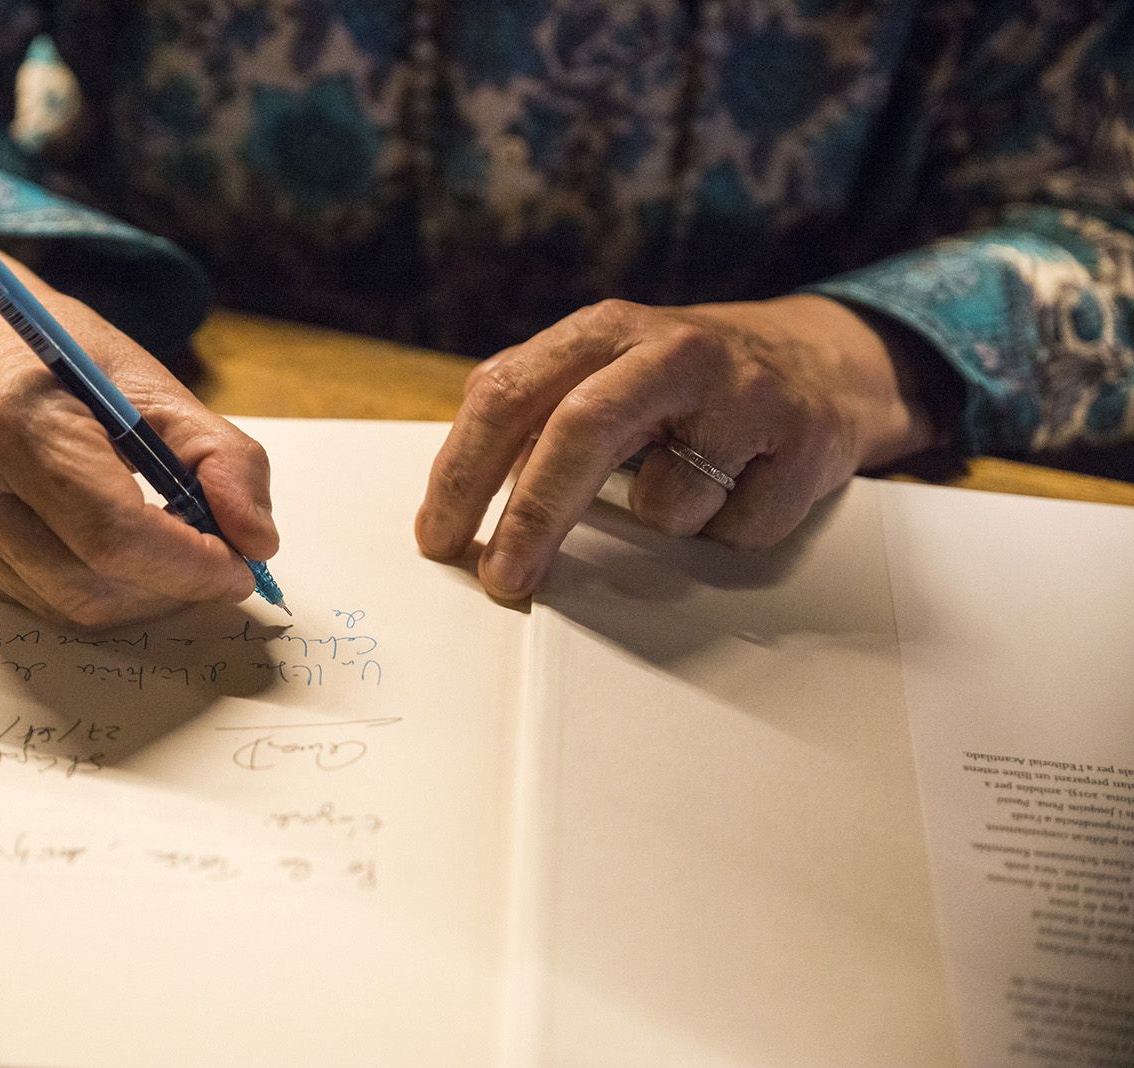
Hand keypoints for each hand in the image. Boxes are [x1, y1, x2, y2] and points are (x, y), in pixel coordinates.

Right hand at [0, 287, 276, 625]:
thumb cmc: (61, 358)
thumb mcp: (152, 384)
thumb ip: (220, 458)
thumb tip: (257, 543)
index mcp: (19, 423)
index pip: (113, 532)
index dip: (190, 564)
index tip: (241, 566)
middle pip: (94, 583)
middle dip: (174, 584)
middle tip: (219, 561)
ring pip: (74, 607)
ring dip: (145, 594)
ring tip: (174, 550)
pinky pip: (50, 604)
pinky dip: (106, 590)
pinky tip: (123, 550)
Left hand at [414, 295, 949, 598]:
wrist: (822, 362)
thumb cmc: (684, 388)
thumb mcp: (603, 376)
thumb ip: (533, 421)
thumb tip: (459, 514)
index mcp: (603, 330)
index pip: (507, 394)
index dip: (463, 472)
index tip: (439, 537)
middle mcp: (669, 349)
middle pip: (578, 432)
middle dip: (530, 518)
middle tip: (502, 580)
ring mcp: (743, 391)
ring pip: (664, 503)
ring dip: (662, 521)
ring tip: (688, 486)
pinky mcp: (803, 440)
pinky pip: (732, 531)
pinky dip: (724, 533)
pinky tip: (741, 489)